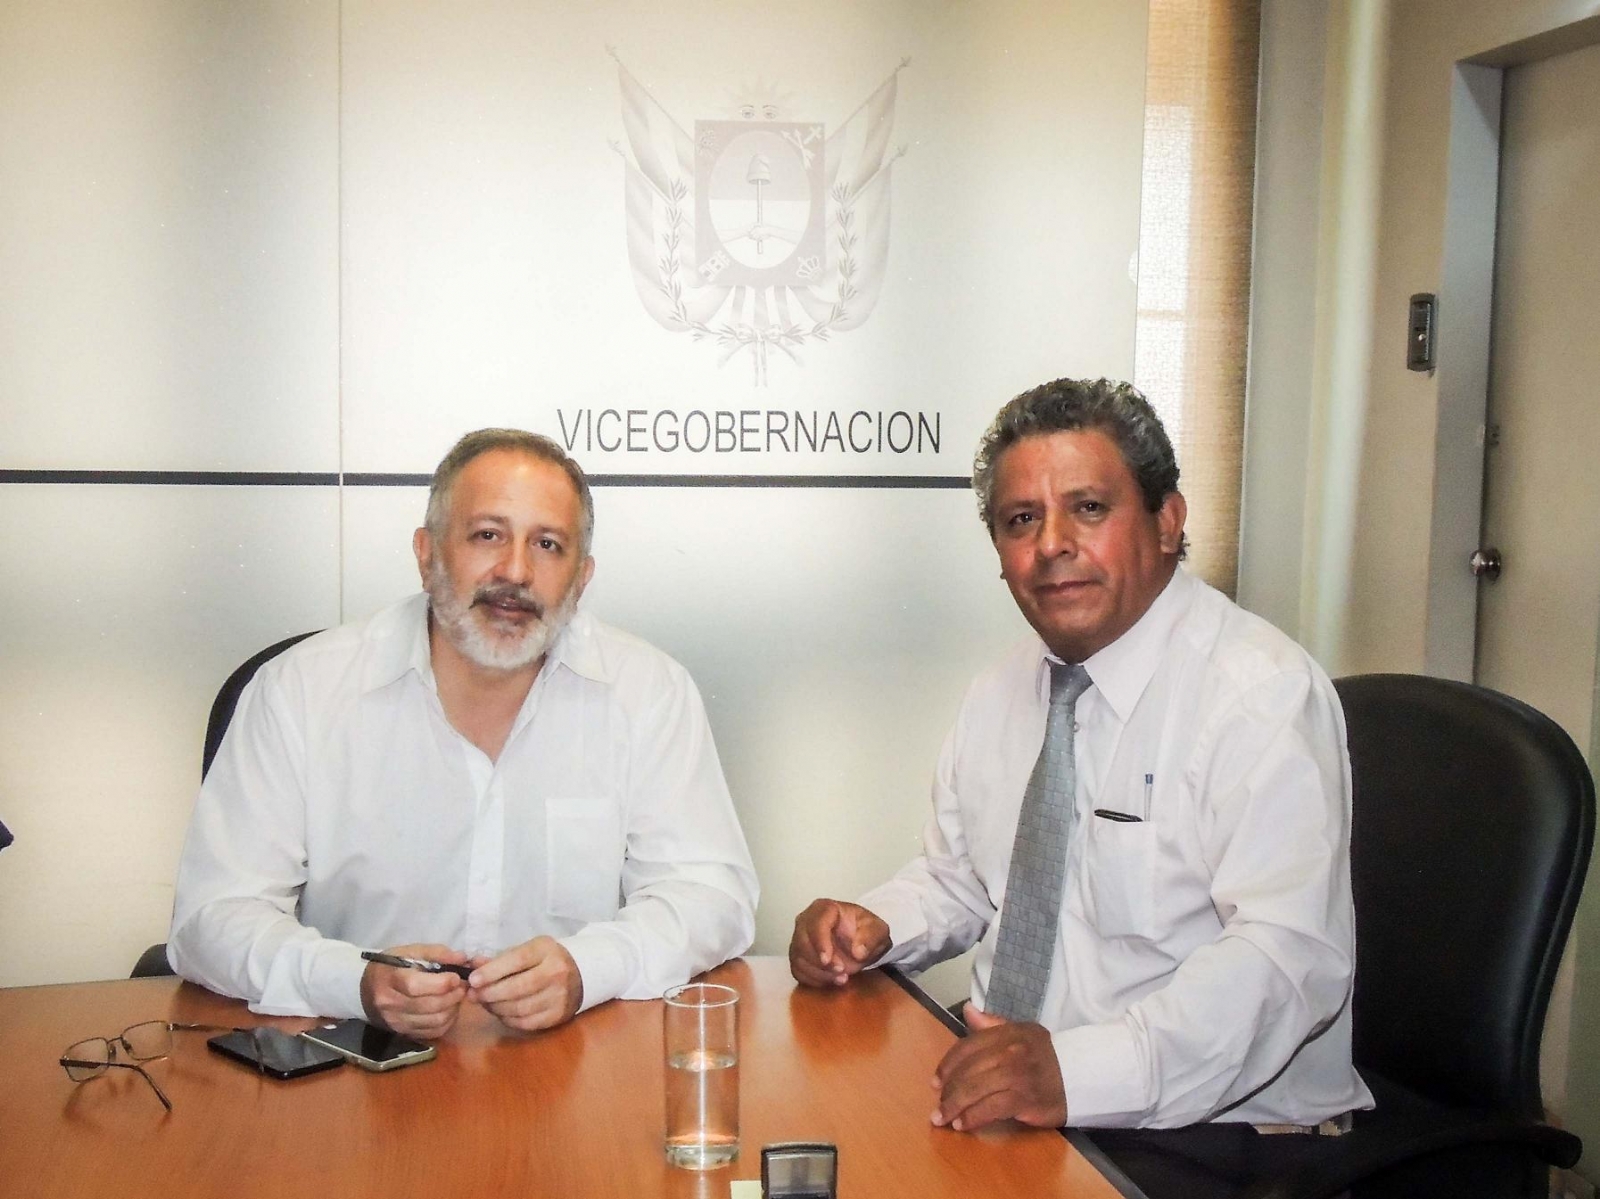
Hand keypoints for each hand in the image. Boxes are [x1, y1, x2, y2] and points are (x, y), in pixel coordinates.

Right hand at [359, 942, 469, 1039]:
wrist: (367, 989)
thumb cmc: (392, 967)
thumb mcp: (410, 951)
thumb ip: (436, 953)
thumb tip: (462, 958)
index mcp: (391, 979)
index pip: (416, 985)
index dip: (441, 983)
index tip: (456, 976)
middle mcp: (391, 1004)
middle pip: (429, 1006)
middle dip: (453, 995)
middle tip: (462, 986)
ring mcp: (396, 1022)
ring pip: (435, 1021)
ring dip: (453, 1008)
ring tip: (456, 996)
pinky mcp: (403, 1033)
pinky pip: (433, 1032)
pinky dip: (447, 1021)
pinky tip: (448, 1008)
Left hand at [469, 936, 583, 1031]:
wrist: (581, 973)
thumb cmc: (546, 959)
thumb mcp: (528, 950)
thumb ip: (500, 959)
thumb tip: (473, 966)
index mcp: (546, 951)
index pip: (516, 960)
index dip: (492, 972)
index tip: (473, 980)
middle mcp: (555, 973)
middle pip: (516, 987)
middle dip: (490, 993)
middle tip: (473, 995)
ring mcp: (558, 997)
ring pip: (519, 1008)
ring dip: (496, 1008)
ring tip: (485, 1003)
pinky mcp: (557, 1016)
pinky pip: (526, 1022)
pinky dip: (508, 1019)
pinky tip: (500, 1012)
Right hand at [789, 899, 890, 987]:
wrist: (861, 943)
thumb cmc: (866, 931)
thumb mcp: (878, 931)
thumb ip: (870, 938)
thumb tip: (857, 952)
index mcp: (824, 908)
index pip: (816, 923)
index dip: (819, 942)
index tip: (828, 961)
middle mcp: (806, 921)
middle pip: (802, 942)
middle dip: (820, 963)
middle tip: (842, 974)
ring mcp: (799, 939)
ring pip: (798, 958)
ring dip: (818, 973)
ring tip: (841, 980)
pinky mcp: (798, 956)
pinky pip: (797, 970)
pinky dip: (812, 980)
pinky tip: (830, 982)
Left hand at [930, 1004, 1067, 1130]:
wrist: (1082, 1076)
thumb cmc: (1047, 1056)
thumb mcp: (1022, 1033)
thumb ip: (993, 1025)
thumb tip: (968, 1011)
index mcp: (1006, 1033)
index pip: (967, 1047)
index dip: (947, 1066)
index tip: (936, 1082)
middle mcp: (1010, 1051)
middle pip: (968, 1070)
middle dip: (948, 1091)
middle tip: (937, 1106)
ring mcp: (1017, 1075)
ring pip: (975, 1090)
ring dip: (954, 1107)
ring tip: (943, 1119)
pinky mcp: (1025, 1099)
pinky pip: (991, 1108)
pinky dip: (973, 1117)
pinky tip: (963, 1124)